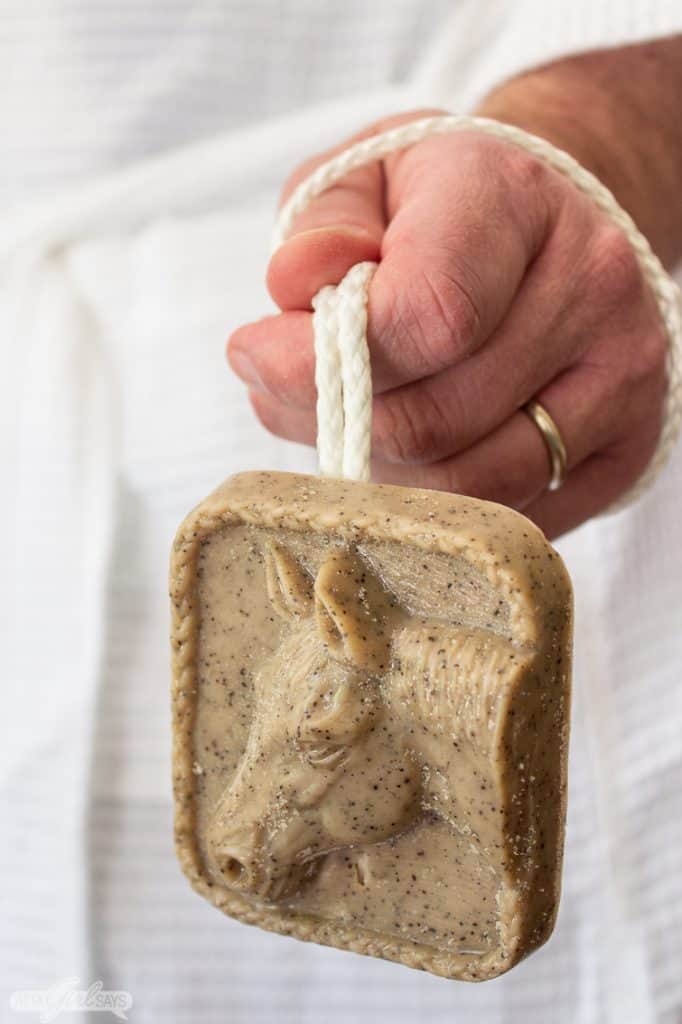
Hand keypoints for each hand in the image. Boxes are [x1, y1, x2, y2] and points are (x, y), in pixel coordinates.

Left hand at [228, 103, 668, 538]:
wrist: (549, 224)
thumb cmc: (437, 206)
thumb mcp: (361, 178)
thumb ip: (319, 226)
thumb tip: (294, 290)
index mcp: (515, 199)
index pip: (429, 314)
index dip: (323, 361)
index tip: (254, 354)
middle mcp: (591, 287)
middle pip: (435, 419)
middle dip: (338, 425)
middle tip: (288, 396)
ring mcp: (621, 376)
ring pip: (469, 485)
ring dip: (381, 473)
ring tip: (346, 424)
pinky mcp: (625, 447)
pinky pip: (509, 518)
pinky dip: (438, 503)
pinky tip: (410, 452)